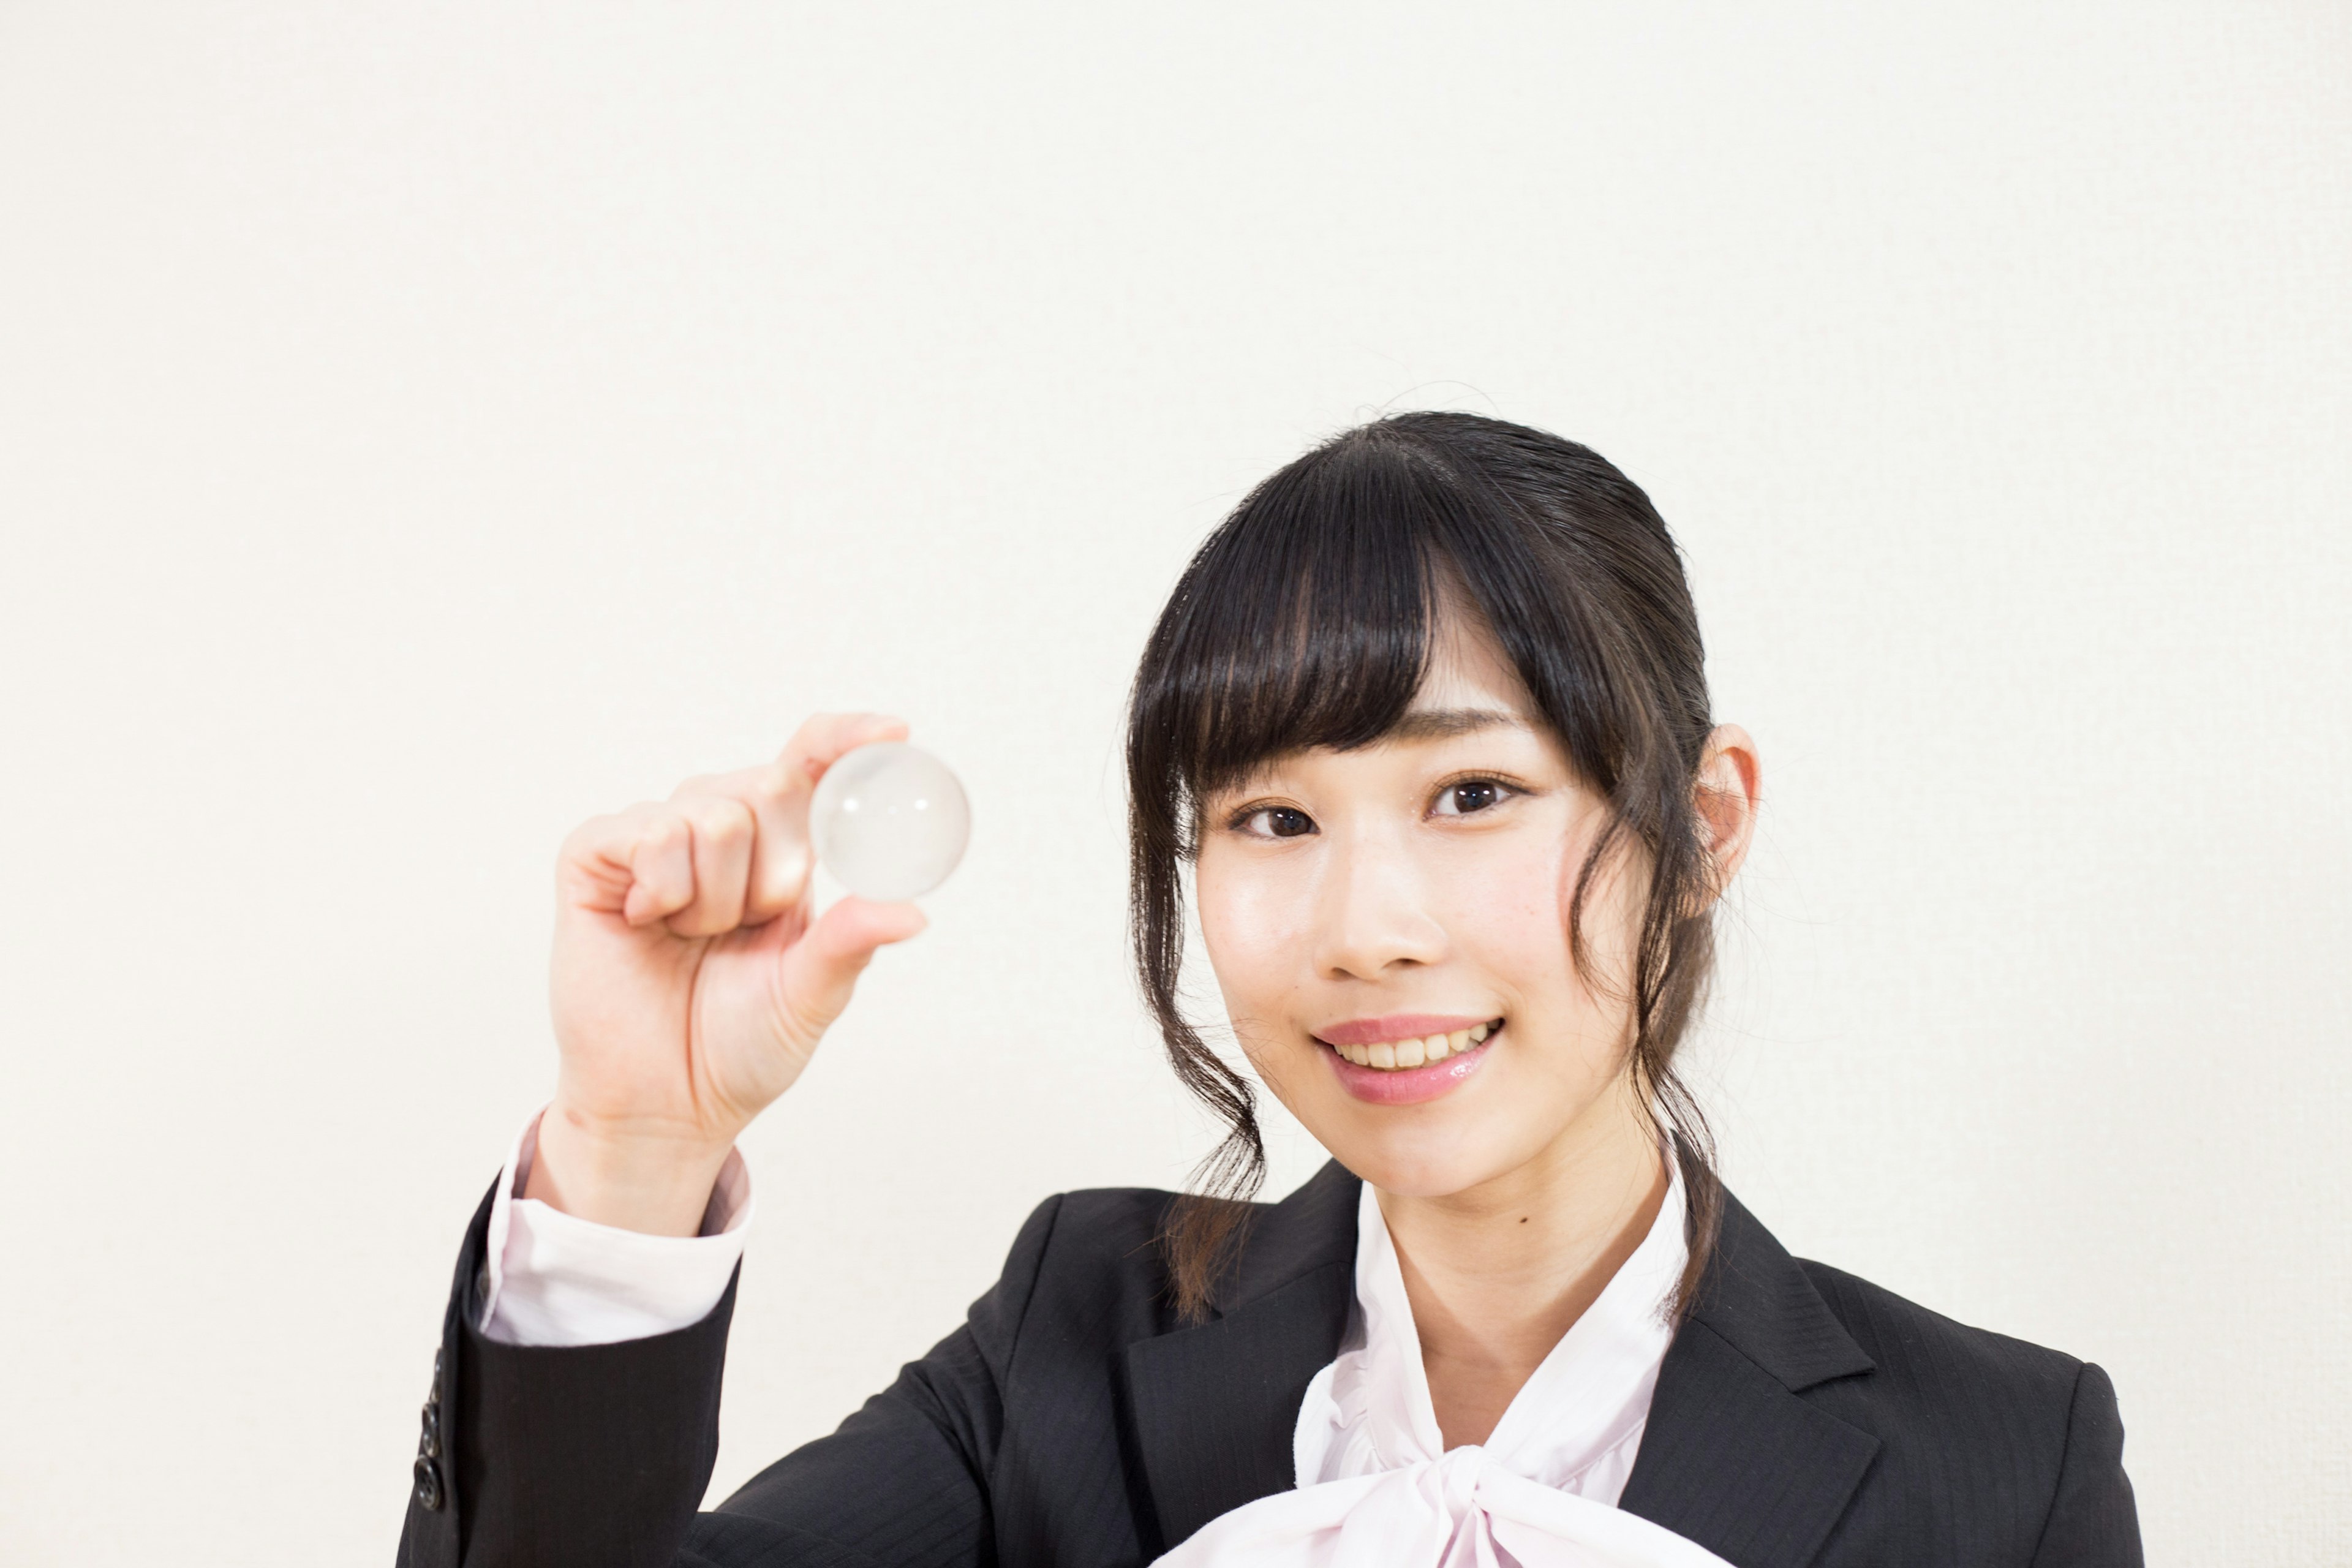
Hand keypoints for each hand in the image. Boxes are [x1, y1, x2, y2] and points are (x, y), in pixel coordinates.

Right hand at [528, 713, 926, 1233]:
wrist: (665, 1102)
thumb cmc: (737, 1047)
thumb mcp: (810, 994)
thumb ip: (850, 941)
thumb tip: (912, 913)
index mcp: (781, 851)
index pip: (812, 765)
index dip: (848, 739)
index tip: (893, 732)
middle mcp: (720, 829)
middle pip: (769, 784)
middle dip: (775, 870)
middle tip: (749, 929)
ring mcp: (654, 836)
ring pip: (711, 812)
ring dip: (716, 895)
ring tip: (695, 938)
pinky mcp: (596, 856)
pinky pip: (647, 832)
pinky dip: (663, 886)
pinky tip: (649, 923)